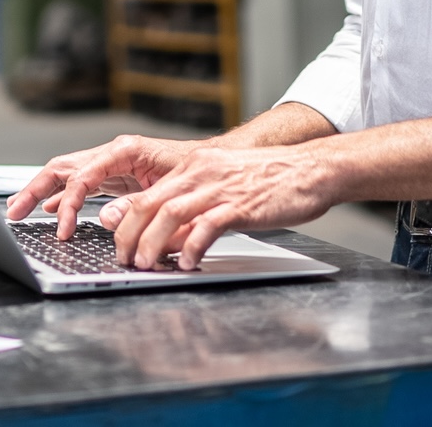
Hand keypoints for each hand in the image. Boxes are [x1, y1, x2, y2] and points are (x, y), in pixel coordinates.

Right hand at [5, 135, 202, 238]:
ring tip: (18, 209)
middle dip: (35, 189)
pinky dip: (61, 196)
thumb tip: (104, 219)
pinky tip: (49, 209)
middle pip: (63, 167)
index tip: (62, 230)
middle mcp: (113, 153)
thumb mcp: (169, 189)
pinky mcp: (114, 176)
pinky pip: (79, 183)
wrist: (214, 165)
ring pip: (66, 174)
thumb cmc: (196, 171)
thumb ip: (136, 204)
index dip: (68, 204)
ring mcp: (111, 164)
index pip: (82, 176)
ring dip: (40, 191)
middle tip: (13, 213)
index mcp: (124, 151)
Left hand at [104, 143, 335, 269]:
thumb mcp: (224, 187)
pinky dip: (192, 246)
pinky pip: (207, 226)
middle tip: (127, 261)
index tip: (120, 245)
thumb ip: (195, 209)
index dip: (127, 222)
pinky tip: (189, 263)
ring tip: (148, 265)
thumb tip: (167, 239)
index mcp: (196, 166)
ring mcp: (221, 187)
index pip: (148, 194)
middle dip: (131, 236)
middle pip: (151, 204)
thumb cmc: (271, 181)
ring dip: (153, 243)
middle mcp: (202, 172)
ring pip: (170, 214)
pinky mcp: (241, 204)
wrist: (311, 169)